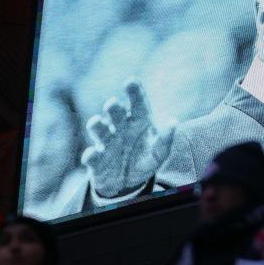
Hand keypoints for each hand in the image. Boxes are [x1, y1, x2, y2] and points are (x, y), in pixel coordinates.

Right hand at [81, 80, 172, 197]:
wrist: (128, 183)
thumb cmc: (145, 159)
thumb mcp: (159, 153)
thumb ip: (165, 139)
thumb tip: (173, 122)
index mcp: (137, 121)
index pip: (137, 103)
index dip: (134, 91)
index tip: (130, 81)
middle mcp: (120, 127)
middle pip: (114, 112)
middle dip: (112, 108)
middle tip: (112, 105)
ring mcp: (107, 142)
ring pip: (99, 129)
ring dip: (97, 125)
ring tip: (97, 123)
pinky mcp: (96, 160)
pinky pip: (91, 156)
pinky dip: (90, 155)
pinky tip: (91, 154)